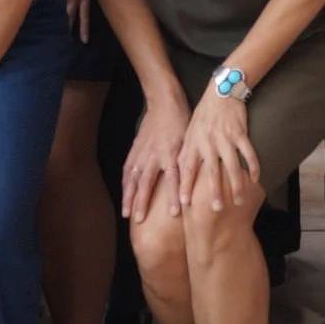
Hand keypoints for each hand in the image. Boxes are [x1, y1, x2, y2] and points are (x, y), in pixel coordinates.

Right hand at [123, 91, 189, 222]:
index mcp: (170, 152)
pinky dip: (124, 185)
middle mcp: (154, 155)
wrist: (164, 103)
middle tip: (139, 220)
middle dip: (142, 202)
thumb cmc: (181, 122)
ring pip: (133, 179)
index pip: (172, 178)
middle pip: (146, 183)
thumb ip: (191, 159)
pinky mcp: (134, 151)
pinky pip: (127, 170)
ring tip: (126, 214)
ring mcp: (142, 153)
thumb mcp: (190, 139)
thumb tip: (200, 179)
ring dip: (129, 197)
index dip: (172, 195)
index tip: (174, 213)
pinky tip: (124, 196)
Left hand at [177, 88, 263, 213]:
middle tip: (216, 208)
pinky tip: (255, 179)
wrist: (220, 92)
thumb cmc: (203, 115)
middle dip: (214, 191)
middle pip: (211, 171)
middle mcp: (209, 142)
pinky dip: (253, 167)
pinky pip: (248, 153)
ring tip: (238, 201)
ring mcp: (225, 138)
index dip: (186, 185)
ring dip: (235, 185)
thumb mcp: (189, 132)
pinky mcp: (240, 133)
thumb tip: (179, 174)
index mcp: (194, 143)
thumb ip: (186, 153)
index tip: (184, 203)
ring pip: (232, 166)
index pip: (188, 168)